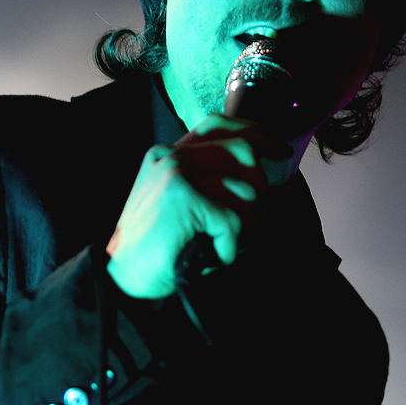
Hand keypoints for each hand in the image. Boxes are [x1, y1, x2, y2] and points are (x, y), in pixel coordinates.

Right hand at [106, 115, 288, 298]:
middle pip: (244, 152)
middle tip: (249, 226)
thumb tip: (263, 176)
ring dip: (246, 229)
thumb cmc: (160, 250)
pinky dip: (230, 247)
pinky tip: (212, 258)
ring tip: (223, 248)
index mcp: (170, 153)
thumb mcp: (185, 207)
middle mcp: (173, 155)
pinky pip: (234, 220)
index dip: (257, 132)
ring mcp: (178, 172)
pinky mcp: (185, 196)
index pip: (220, 125)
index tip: (281, 151)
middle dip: (261, 191)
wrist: (125, 279)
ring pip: (247, 191)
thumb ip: (212, 182)